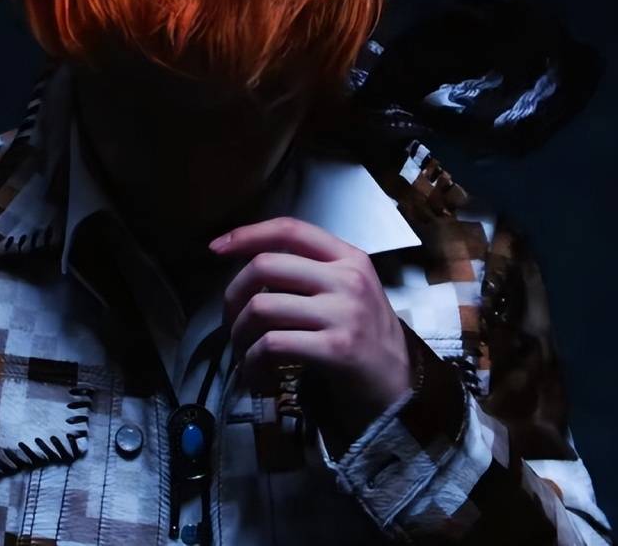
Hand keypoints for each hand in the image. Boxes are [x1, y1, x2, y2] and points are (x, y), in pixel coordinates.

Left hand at [211, 216, 411, 429]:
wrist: (400, 387)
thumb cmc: (365, 339)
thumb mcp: (348, 291)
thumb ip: (310, 272)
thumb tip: (248, 269)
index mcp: (348, 257)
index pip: (289, 228)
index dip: (247, 234)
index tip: (217, 247)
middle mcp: (348, 279)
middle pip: (265, 265)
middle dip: (233, 294)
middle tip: (230, 320)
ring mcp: (343, 313)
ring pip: (262, 307)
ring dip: (239, 334)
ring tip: (243, 352)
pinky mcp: (336, 349)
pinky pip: (272, 345)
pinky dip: (252, 362)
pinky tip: (256, 373)